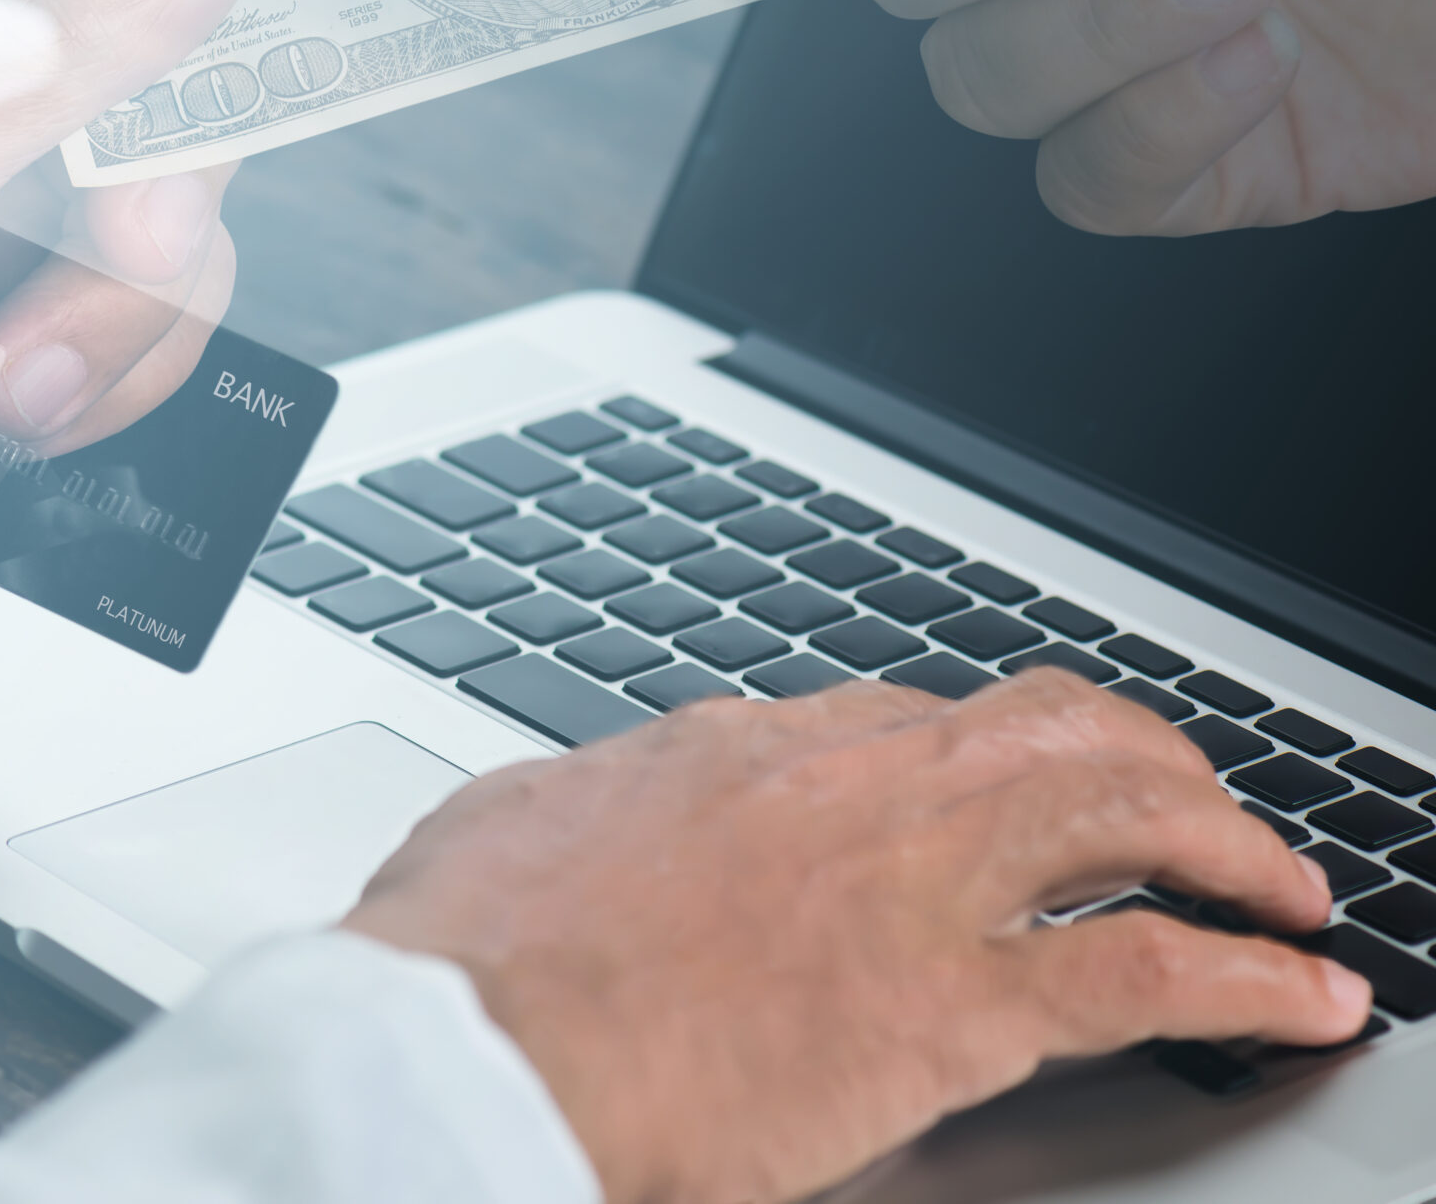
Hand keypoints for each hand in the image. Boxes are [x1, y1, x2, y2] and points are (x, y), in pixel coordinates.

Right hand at [344, 670, 1370, 1203]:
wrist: (462, 1046)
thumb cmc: (457, 963)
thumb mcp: (503, 837)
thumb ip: (577, 815)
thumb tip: (572, 822)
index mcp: (728, 749)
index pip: (899, 719)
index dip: (984, 752)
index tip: (1013, 785)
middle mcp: (841, 781)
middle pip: (1042, 727)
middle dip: (1140, 756)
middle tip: (1191, 811)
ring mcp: (906, 879)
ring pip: (1123, 811)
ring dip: (1227, 841)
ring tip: (1285, 887)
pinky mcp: (954, 1004)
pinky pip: (1152, 969)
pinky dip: (1255, 977)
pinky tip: (1309, 1000)